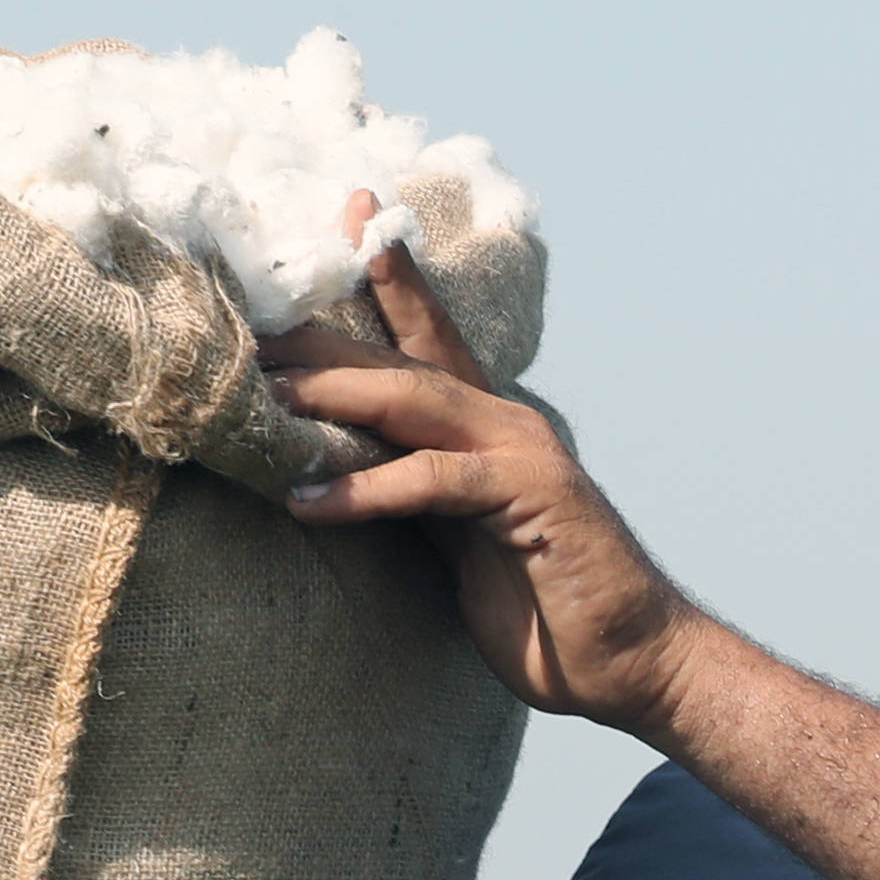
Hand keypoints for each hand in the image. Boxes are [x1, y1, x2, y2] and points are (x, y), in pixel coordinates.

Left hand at [260, 195, 715, 742]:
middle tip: (250, 320)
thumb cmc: (545, 612)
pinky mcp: (529, 498)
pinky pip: (432, 483)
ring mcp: (521, 454)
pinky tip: (311, 504)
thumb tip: (346, 476)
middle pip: (403, 358)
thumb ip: (415, 498)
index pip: (428, 339)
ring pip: (414, 402)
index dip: (389, 280)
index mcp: (488, 431)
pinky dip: (368, 492)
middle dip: (324, 336)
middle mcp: (505, 424)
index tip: (349, 218)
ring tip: (266, 401)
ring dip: (335, 397)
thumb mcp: (461, 548)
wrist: (629, 662)